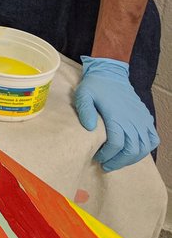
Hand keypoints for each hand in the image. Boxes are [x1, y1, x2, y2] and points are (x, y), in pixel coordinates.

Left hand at [74, 56, 158, 170]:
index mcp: (117, 116)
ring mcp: (141, 119)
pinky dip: (146, 148)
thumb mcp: (84, 94)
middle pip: (131, 150)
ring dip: (131, 158)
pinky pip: (153, 138)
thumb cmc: (95, 85)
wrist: (110, 73)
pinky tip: (135, 150)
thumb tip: (89, 128)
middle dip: (118, 162)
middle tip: (106, 165)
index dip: (107, 155)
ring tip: (119, 161)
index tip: (98, 158)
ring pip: (143, 148)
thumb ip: (85, 110)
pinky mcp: (145, 118)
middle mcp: (132, 119)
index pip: (116, 144)